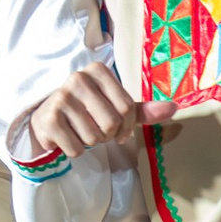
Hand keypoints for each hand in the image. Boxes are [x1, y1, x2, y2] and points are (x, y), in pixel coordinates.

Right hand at [26, 64, 173, 157]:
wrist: (46, 120)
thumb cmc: (86, 112)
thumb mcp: (115, 107)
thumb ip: (143, 110)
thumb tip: (174, 108)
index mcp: (98, 70)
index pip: (128, 108)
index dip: (126, 126)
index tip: (116, 128)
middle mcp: (78, 78)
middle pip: (111, 123)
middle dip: (107, 135)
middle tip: (94, 129)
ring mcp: (61, 98)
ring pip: (94, 137)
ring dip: (90, 143)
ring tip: (79, 131)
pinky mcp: (49, 119)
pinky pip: (77, 148)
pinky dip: (75, 150)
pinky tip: (66, 138)